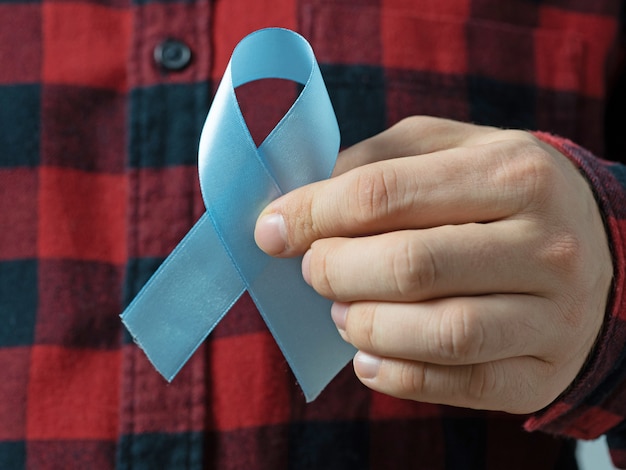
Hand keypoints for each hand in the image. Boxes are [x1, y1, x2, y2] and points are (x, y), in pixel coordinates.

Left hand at [254, 116, 612, 413]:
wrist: (596, 249)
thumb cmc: (501, 194)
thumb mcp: (451, 150)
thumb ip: (380, 162)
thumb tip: (303, 201)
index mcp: (514, 172)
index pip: (384, 194)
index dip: (312, 214)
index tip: (272, 229)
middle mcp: (545, 244)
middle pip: (408, 265)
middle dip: (334, 271)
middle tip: (313, 270)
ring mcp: (553, 315)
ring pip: (437, 333)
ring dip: (365, 327)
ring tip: (343, 313)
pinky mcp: (542, 372)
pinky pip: (457, 384)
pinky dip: (396, 375)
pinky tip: (369, 357)